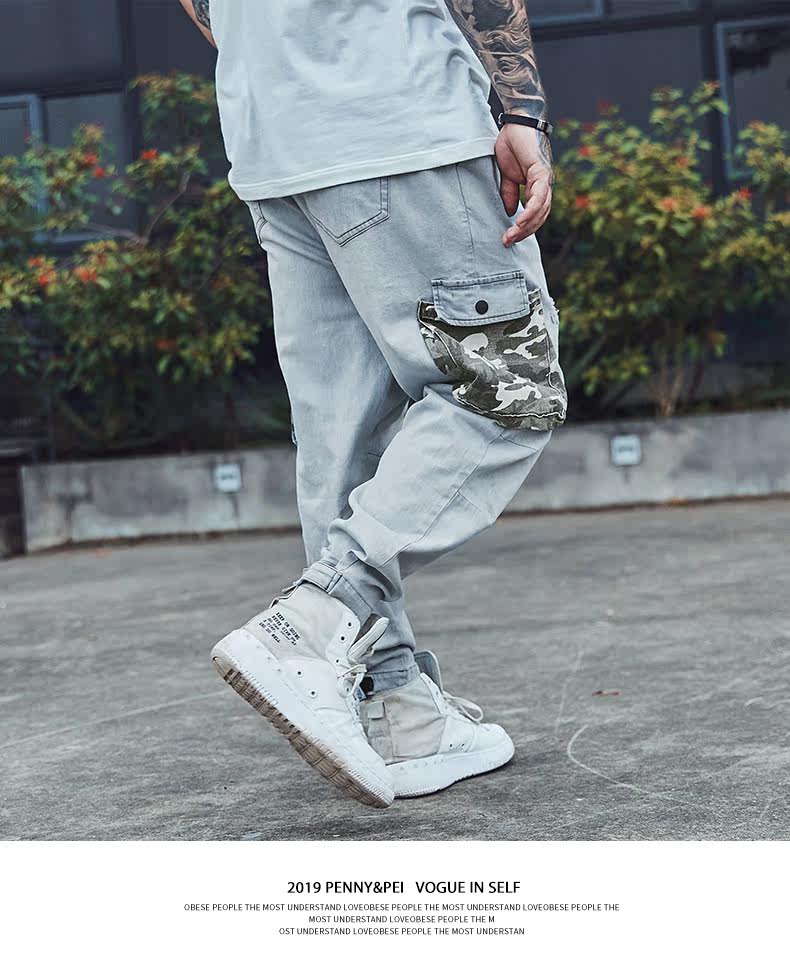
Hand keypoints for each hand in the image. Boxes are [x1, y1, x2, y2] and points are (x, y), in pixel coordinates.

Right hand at [495, 123, 553, 245]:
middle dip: (524, 232)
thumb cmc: (512, 143)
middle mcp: (544, 185)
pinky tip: (519, 221)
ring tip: (511, 235)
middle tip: (507, 242)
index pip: (535, 214)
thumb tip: (511, 212)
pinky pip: (538, 197)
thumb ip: (509, 193)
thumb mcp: (506, 174)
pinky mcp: (542, 172)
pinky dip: (530, 211)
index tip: (508, 238)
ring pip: (541, 210)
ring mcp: (545, 179)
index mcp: (537, 186)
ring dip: (526, 226)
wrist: (517, 121)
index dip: (523, 228)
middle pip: (540, 217)